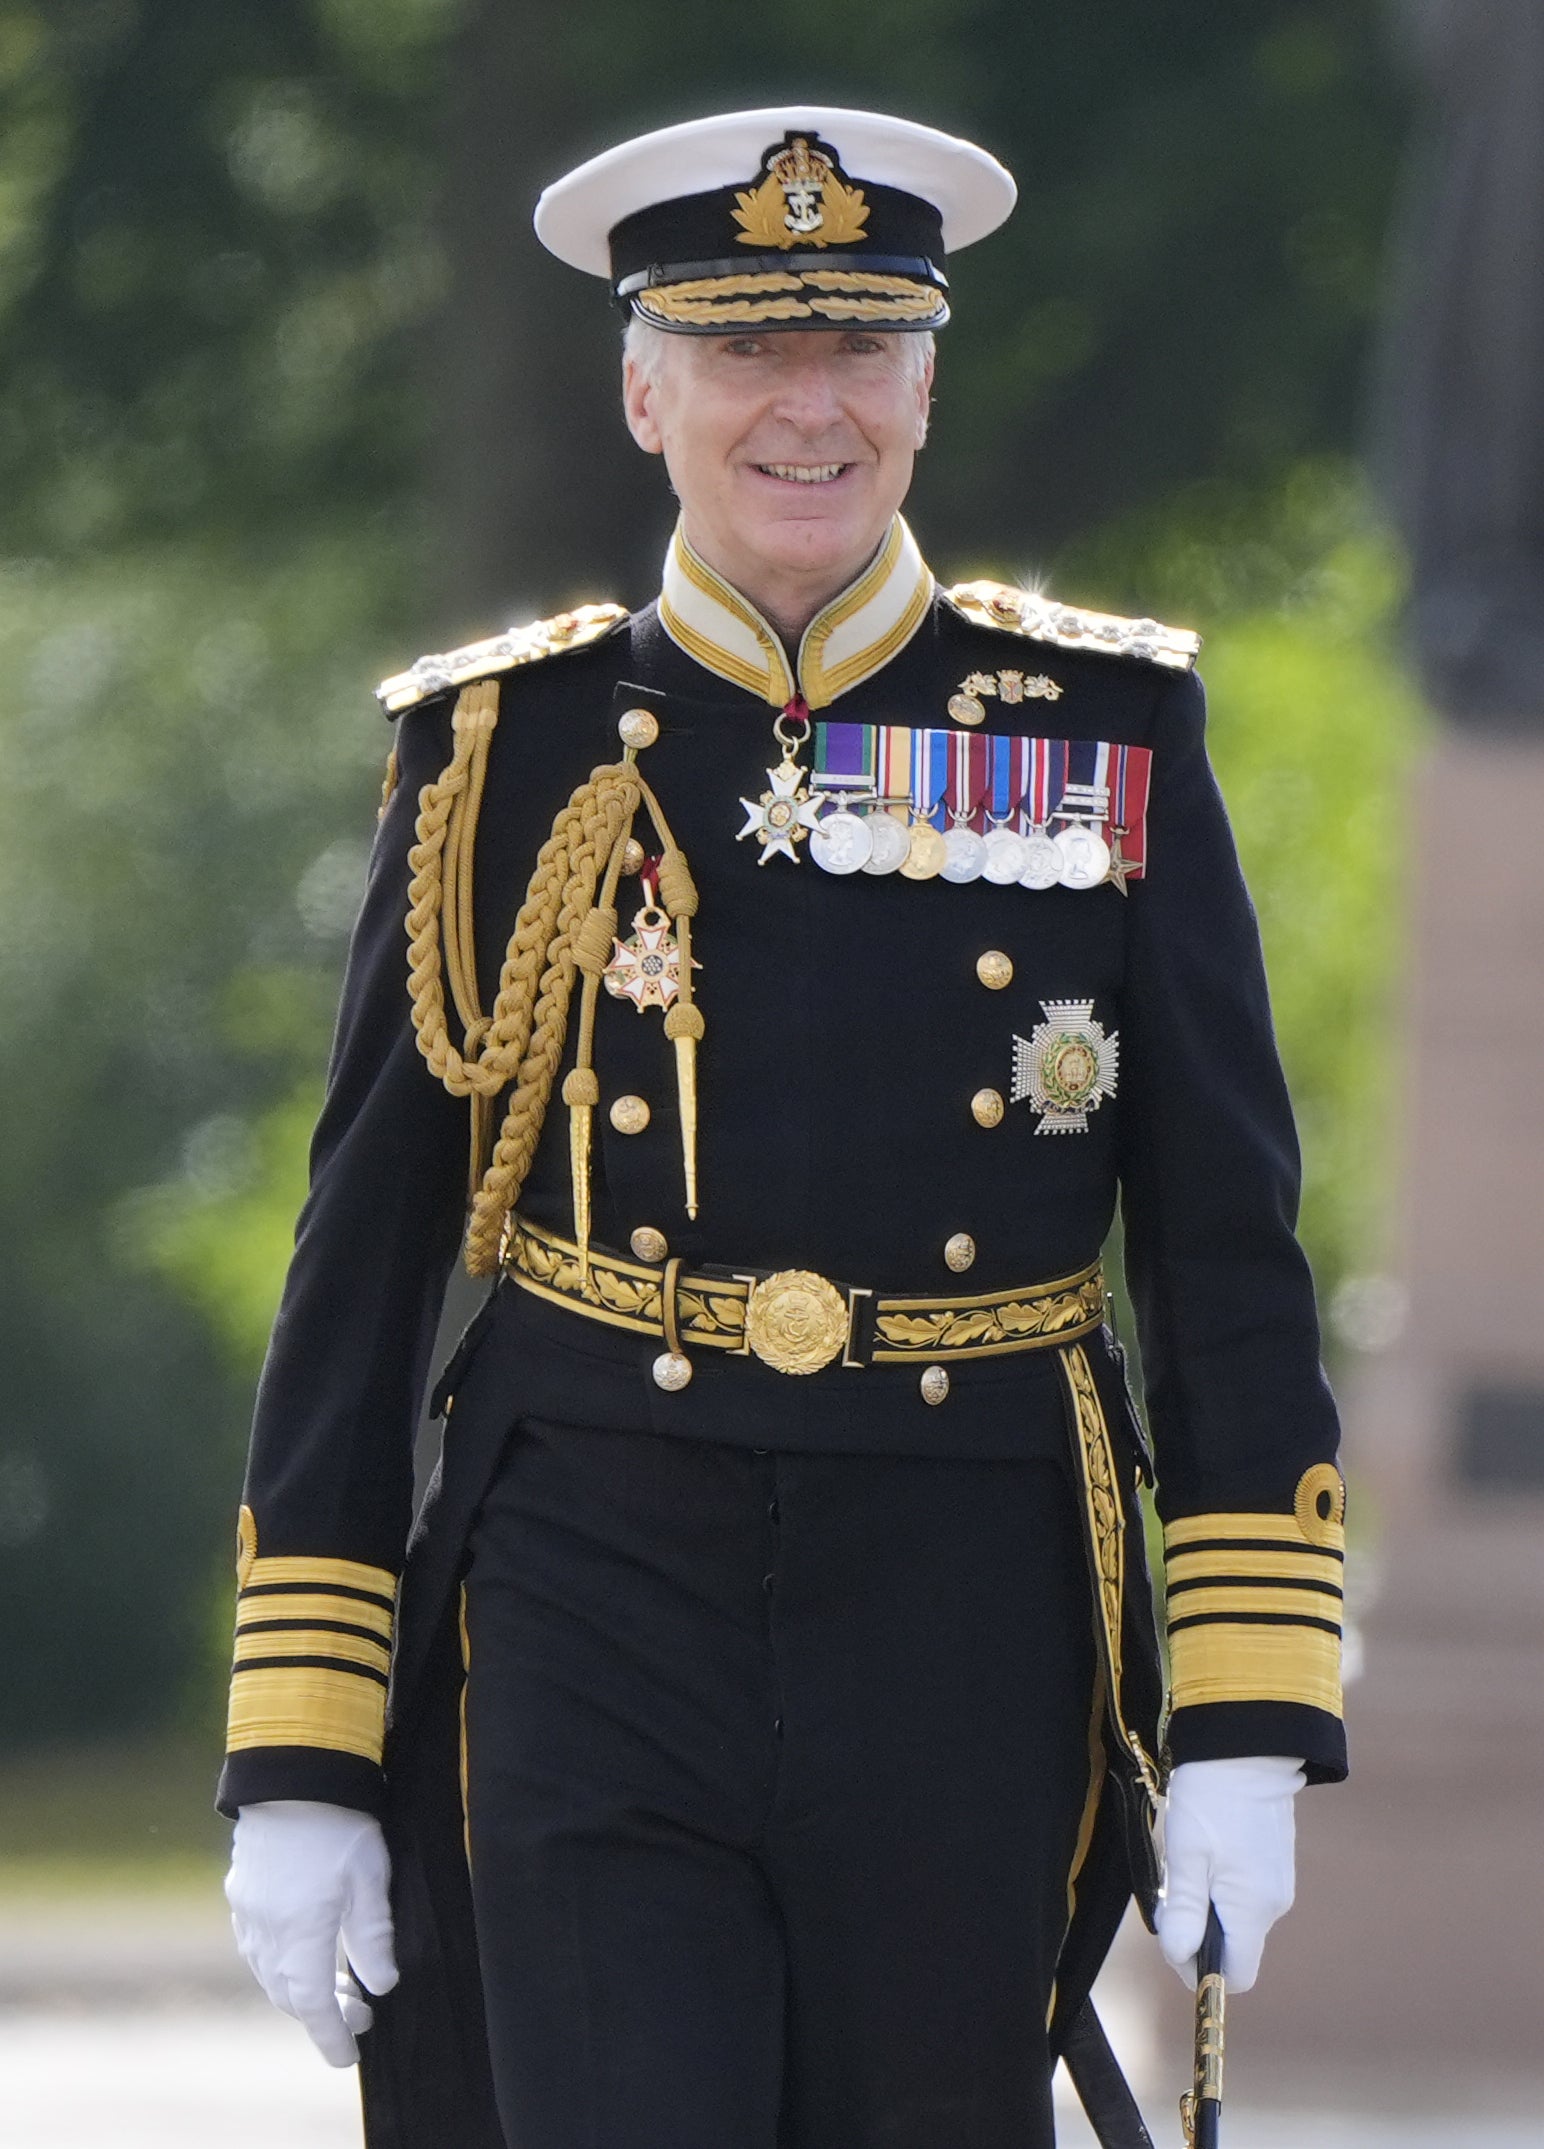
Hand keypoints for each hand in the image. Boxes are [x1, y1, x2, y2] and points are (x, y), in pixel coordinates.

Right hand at [226, 1799, 398, 2065]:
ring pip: (269, 1972)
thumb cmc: (340, 1820)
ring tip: (339, 1989)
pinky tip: (302, 1954)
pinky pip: (256, 1945)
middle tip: (360, 2017)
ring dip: (300, 1989)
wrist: (293, 1771)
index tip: (347, 2056)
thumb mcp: (370, 1876)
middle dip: (322, 2014)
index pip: (311, 2003)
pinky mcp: (242, 1890)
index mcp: (300, 1931)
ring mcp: (249, 1910)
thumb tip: (381, 1985)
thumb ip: (372, 1934)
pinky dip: (280, 1964)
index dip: (329, 2034)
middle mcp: (266, 1928)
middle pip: (288, 1992)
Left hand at [1155, 1755, 1303, 1993]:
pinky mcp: (1273, 1863)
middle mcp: (1274, 1904)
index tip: (1173, 1938)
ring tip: (1186, 1860)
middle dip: (1196, 1930)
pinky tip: (1202, 1849)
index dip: (1201, 1970)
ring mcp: (1276, 1882)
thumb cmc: (1211, 1799)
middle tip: (1172, 1890)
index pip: (1236, 1976)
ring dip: (1205, 1904)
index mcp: (1254, 1909)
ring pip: (1234, 1917)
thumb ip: (1186, 1911)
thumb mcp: (1187, 1855)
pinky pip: (1242, 1893)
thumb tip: (1181, 1958)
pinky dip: (1218, 1884)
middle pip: (1232, 1946)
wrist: (1245, 1746)